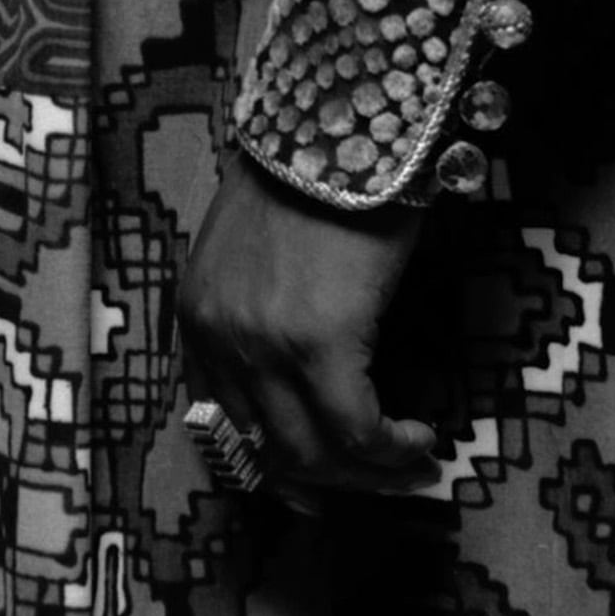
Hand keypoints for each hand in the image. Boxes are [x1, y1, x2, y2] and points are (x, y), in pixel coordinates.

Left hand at [175, 162, 437, 501]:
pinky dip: (391, 447)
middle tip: (383, 481)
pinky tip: (419, 436)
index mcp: (195, 320)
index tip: (319, 486)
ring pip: (313, 450)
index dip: (275, 469)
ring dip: (368, 472)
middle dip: (332, 480)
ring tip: (410, 462)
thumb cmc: (306, 185)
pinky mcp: (321, 342)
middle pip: (270, 450)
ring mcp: (265, 344)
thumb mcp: (251, 261)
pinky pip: (356, 428)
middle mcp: (219, 338)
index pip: (223, 428)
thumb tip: (299, 388)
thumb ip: (254, 320)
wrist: (335, 129)